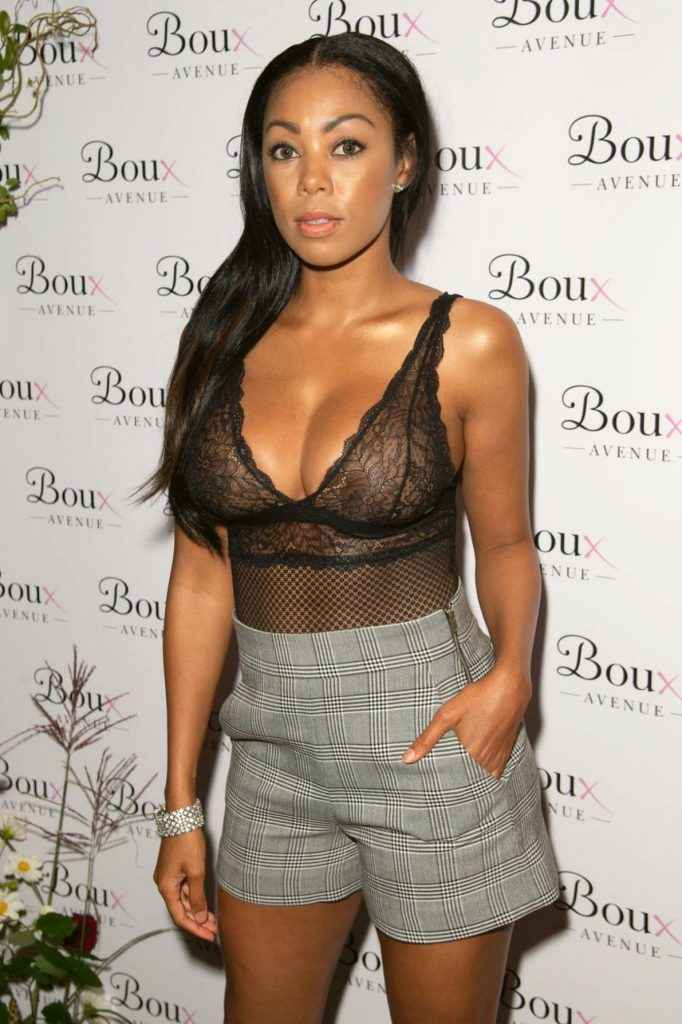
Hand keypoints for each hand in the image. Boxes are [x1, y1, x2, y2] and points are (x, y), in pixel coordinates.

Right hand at [153, 828, 217, 941]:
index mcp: (165, 887)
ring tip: (214, 919)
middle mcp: (164, 883)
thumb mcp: (195, 871)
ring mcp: (168, 876)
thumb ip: (197, 897)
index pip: (180, 917)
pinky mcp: (174, 868)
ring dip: (197, 910)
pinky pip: (184, 888)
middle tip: (215, 930)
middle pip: (181, 909)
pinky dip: (195, 897)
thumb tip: (199, 918)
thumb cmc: (186, 841)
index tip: (210, 936)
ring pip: (183, 899)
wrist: (181, 816)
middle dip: (198, 921)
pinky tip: (206, 903)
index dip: (195, 929)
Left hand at [402, 665, 530, 778]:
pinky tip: (478, 761)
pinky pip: (496, 770)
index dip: (447, 785)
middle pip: (470, 780)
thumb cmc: (479, 698)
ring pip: (484, 777)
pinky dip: (487, 770)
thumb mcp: (447, 715)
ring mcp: (499, 757)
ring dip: (474, 777)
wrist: (509, 688)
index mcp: (472, 756)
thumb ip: (427, 739)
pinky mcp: (507, 751)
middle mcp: (487, 761)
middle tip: (447, 780)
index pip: (457, 782)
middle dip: (460, 781)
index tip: (438, 785)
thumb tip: (407, 758)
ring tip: (461, 772)